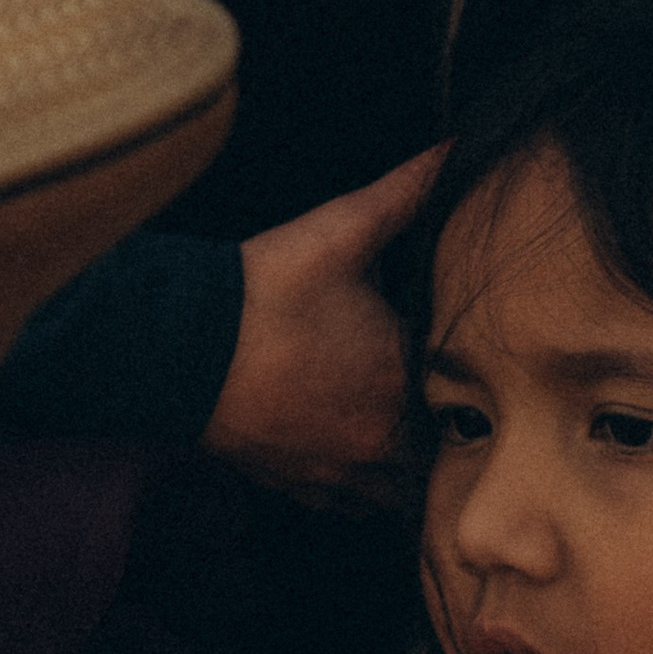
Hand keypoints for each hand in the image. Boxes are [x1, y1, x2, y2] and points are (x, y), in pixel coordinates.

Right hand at [201, 146, 443, 503]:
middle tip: (445, 398)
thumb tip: (455, 148)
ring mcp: (333, 473)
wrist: (177, 347)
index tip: (476, 358)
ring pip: (392, 491)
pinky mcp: (290, 485)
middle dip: (441, 429)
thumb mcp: (341, 231)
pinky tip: (349, 449)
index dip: (470, 377)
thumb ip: (406, 191)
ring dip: (402, 466)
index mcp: (400, 383)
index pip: (462, 395)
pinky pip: (344, 504)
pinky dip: (355, 485)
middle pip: (435, 455)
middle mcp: (376, 443)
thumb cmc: (264, 290)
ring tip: (402, 428)